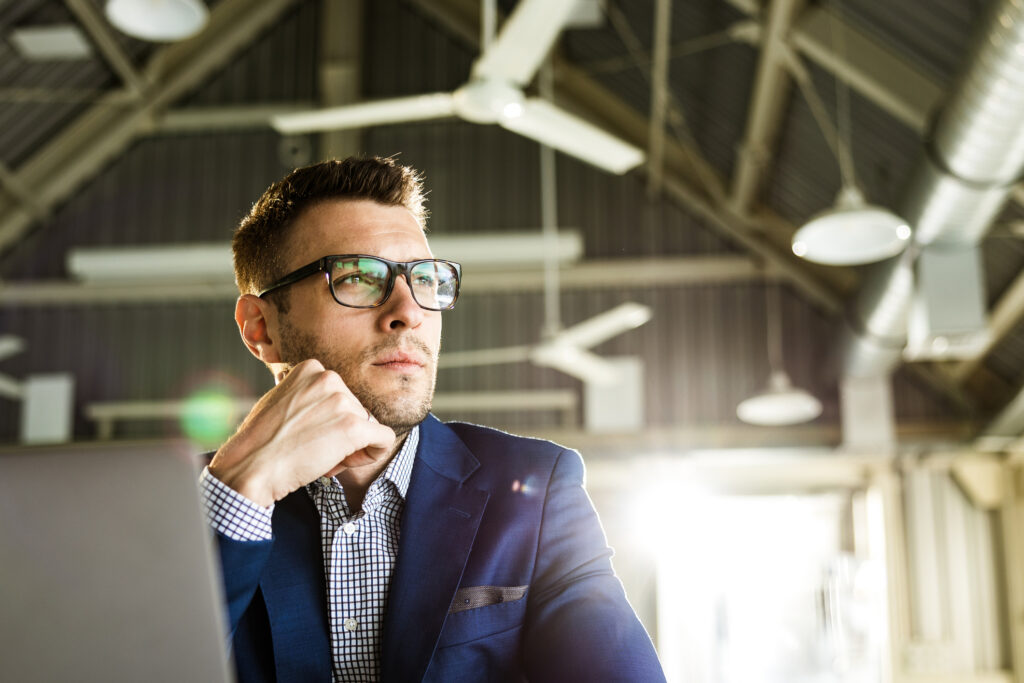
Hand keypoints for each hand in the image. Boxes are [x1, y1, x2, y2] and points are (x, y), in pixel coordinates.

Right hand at [208, 359, 395, 506]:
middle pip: (356, 410)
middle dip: (340, 434)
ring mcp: (342, 402)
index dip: (328, 419)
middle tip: (312, 449)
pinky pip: (383, 440)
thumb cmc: (260, 440)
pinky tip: (348, 462)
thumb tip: (323, 405)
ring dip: (350, 448)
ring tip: (318, 457)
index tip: (308, 432)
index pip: (340, 395)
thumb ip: (306, 396)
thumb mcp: (281, 400)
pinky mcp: (354, 427)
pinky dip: (373, 453)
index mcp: (311, 369)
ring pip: (368, 427)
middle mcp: (329, 378)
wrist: (250, 466)